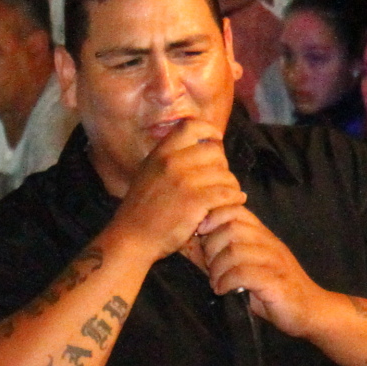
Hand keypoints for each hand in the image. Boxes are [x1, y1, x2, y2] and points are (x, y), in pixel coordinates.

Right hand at [111, 118, 245, 261]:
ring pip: (225, 174)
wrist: (131, 239)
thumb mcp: (148, 174)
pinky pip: (228, 193)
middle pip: (214, 151)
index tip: (216, 139)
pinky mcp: (195, 201)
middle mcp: (171, 163)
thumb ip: (168, 158)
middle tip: (219, 179)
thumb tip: (198, 144)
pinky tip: (234, 202)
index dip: (209, 130)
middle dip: (222, 164)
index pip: (191, 126)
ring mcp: (184, 182)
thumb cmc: (141, 210)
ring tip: (227, 195)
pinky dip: (235, 198)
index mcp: (160, 154)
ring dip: (231, 185)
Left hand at [195, 202, 328, 336]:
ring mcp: (275, 261)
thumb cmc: (272, 289)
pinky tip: (223, 290)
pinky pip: (244, 274)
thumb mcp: (246, 265)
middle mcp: (270, 243)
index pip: (236, 210)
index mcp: (262, 235)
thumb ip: (224, 252)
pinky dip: (226, 282)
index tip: (201, 233)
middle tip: (209, 267)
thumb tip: (190, 242)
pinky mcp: (276, 282)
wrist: (309, 310)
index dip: (213, 217)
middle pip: (232, 229)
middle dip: (212, 247)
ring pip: (235, 251)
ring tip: (216, 282)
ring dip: (217, 268)